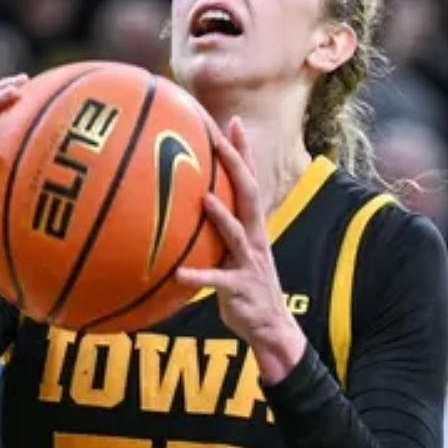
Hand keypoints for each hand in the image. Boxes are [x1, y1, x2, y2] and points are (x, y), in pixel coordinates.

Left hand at [174, 116, 308, 380]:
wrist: (270, 328)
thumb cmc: (242, 286)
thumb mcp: (230, 252)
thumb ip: (214, 229)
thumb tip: (184, 205)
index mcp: (251, 226)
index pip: (248, 180)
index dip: (243, 151)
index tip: (231, 120)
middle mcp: (254, 238)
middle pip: (249, 194)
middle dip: (237, 165)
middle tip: (220, 138)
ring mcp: (249, 263)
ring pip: (237, 234)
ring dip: (222, 216)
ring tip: (204, 198)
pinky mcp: (239, 289)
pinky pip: (217, 281)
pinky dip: (198, 277)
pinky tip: (178, 274)